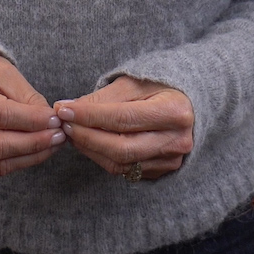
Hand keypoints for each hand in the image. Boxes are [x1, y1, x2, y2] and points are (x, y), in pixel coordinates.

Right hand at [0, 52, 64, 176]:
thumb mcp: (6, 71)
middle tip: (60, 135)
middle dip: (35, 143)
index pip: (0, 115)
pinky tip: (37, 150)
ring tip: (53, 144)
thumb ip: (27, 97)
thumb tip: (50, 122)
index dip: (32, 121)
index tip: (56, 120)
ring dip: (31, 156)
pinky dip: (20, 161)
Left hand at [54, 76, 194, 181]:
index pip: (123, 118)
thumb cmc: (160, 85)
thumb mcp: (134, 81)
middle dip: (86, 137)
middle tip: (64, 124)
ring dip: (91, 149)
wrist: (189, 101)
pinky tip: (90, 143)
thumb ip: (103, 97)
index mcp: (175, 112)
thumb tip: (68, 109)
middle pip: (121, 148)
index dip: (89, 116)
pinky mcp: (163, 171)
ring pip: (121, 164)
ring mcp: (172, 160)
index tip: (63, 109)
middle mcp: (177, 141)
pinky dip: (103, 158)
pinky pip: (126, 171)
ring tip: (73, 132)